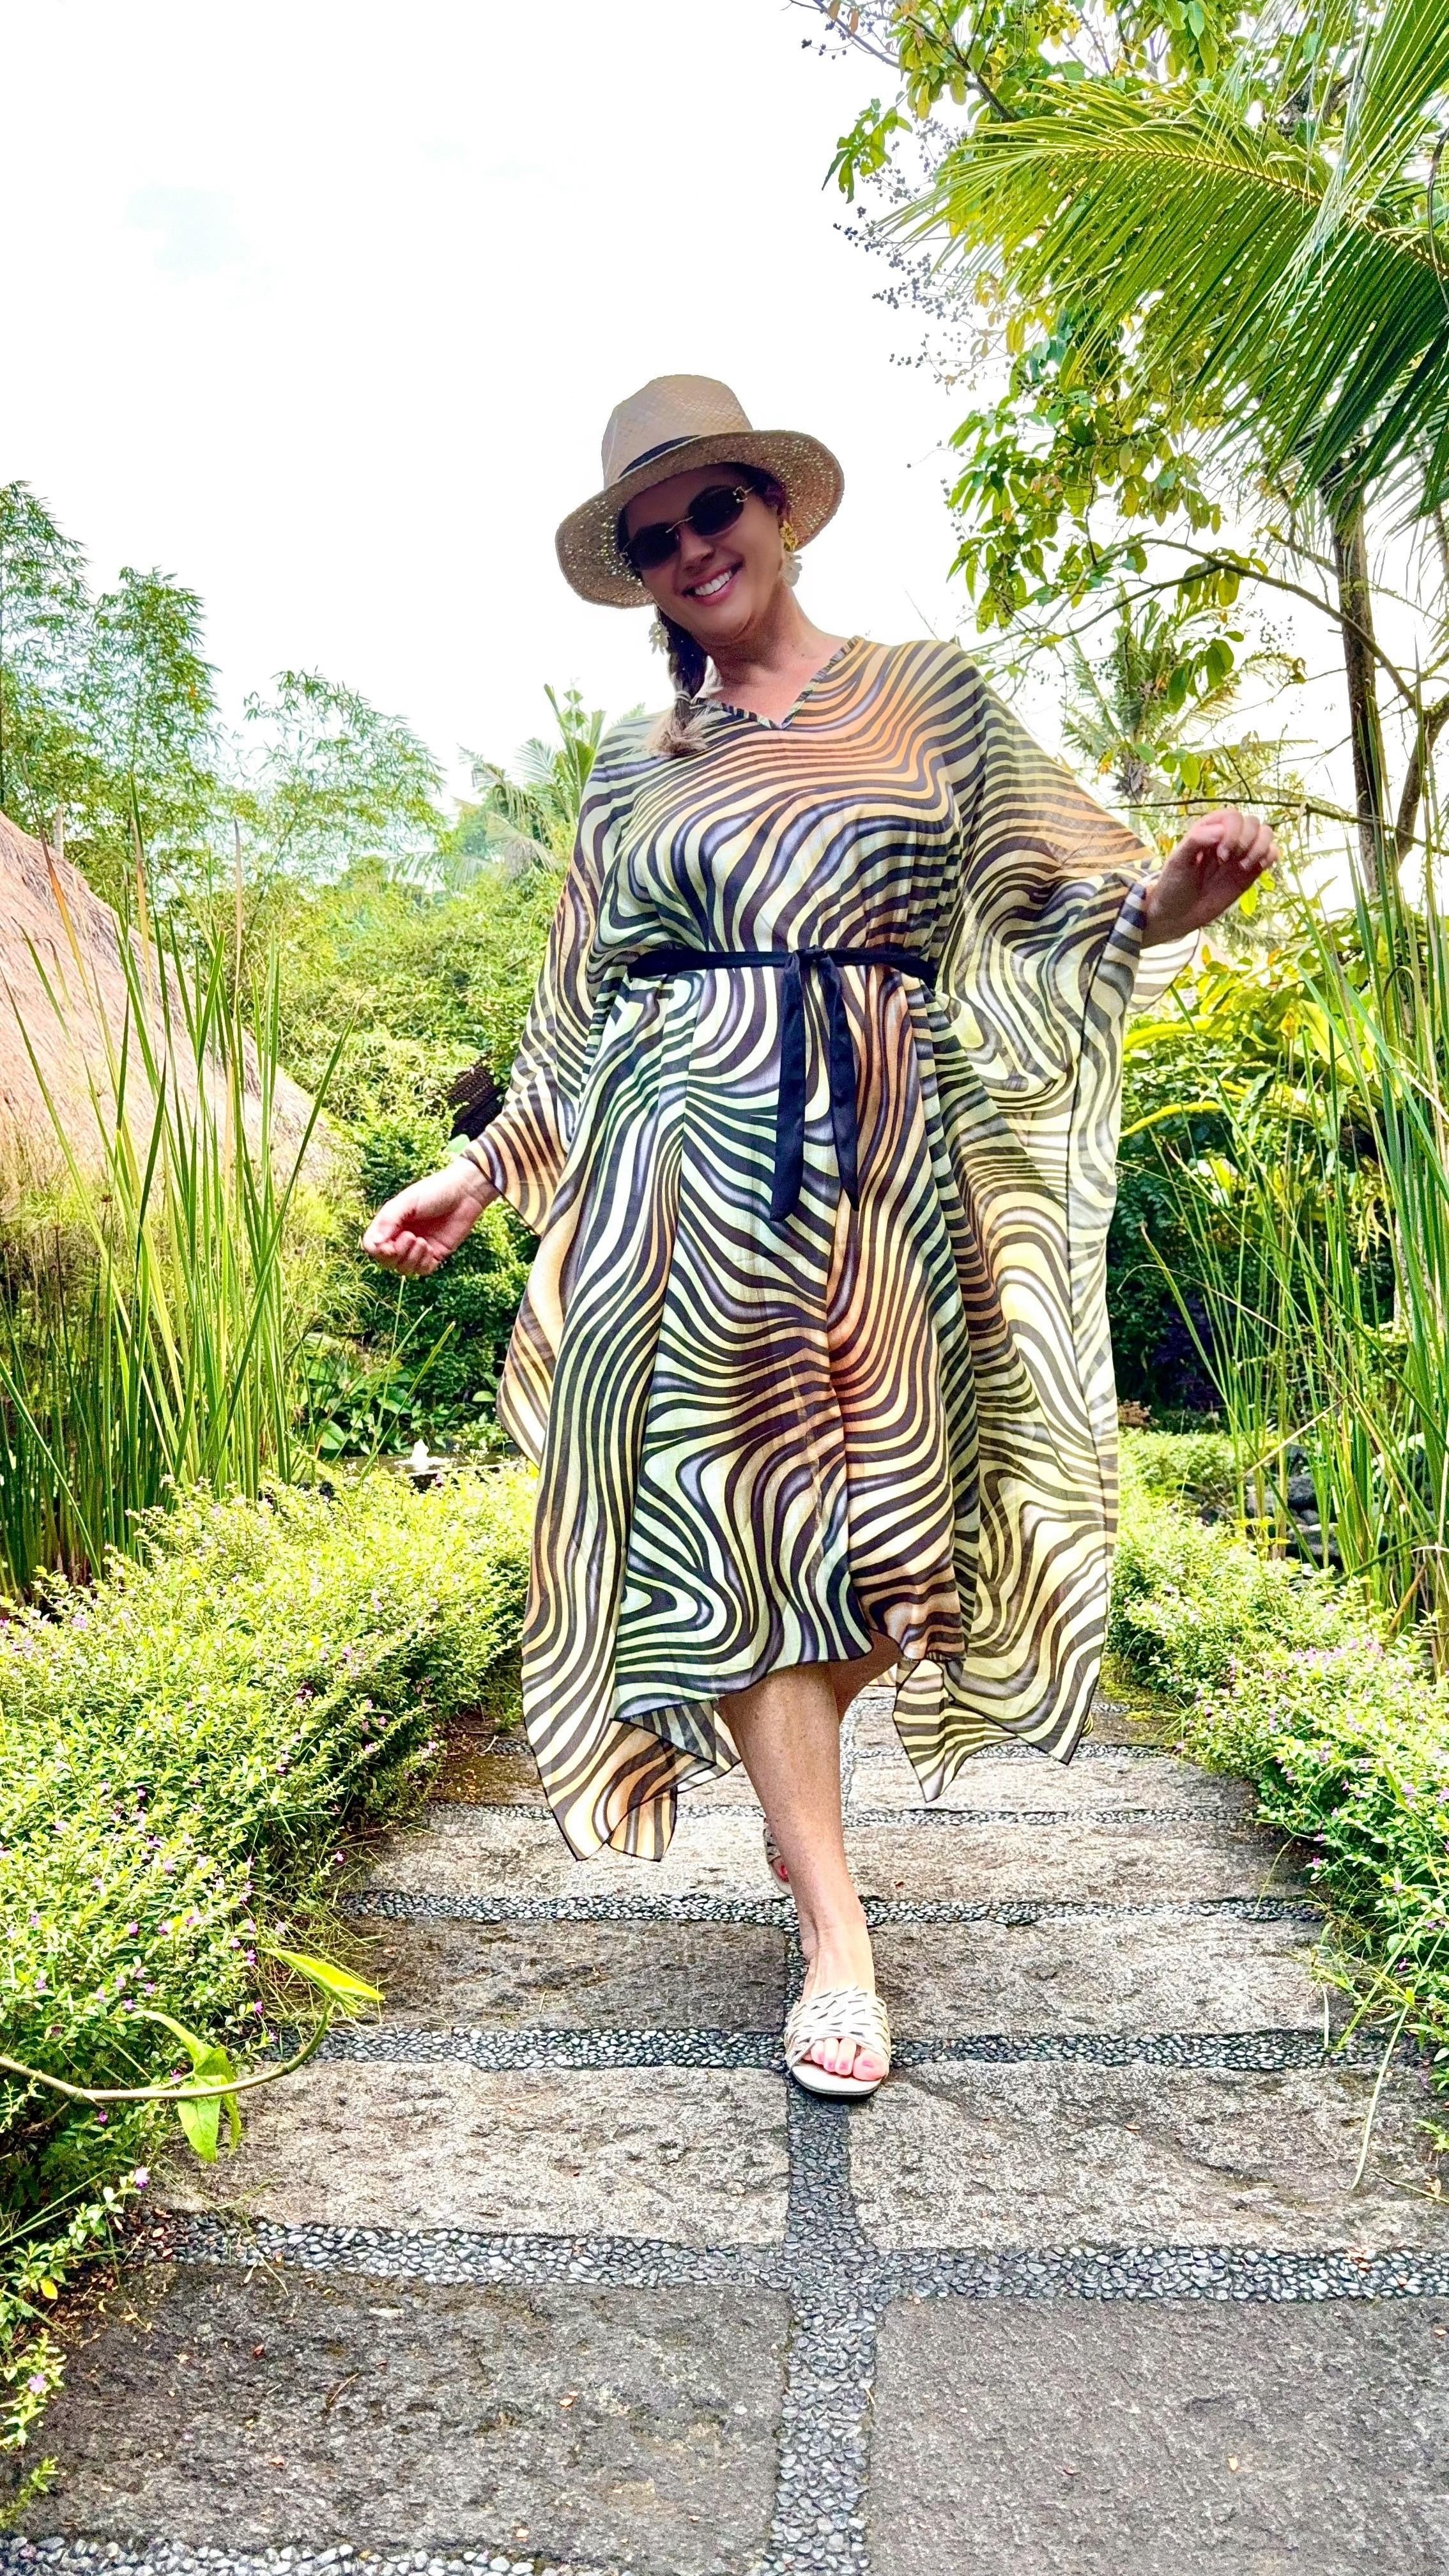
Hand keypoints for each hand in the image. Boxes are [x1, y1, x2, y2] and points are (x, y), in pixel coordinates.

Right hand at [361, 1157, 496, 1276]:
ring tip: (423, 1241)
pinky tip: (431, 1249)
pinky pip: (422, 1271)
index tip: (389, 1246)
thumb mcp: (407, 1201)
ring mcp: (417, 1248)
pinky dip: (424, 1264)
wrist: (466, 1193)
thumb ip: (388, 1220)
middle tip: (411, 1237)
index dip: (377, 1251)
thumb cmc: (434, 1191)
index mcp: (390, 1223)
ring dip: (411, 1258)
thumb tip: (374, 1243)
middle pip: (386, 1261)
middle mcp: (400, 1237)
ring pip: (403, 1269)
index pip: (372, 1246)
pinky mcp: (435, 1255)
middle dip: (396, 1255)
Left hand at [1141, 808, 1278, 947]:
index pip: (1233, 816)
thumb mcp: (1177, 861)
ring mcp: (1240, 854)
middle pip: (1252, 823)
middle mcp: (1228, 837)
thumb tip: (1220, 830)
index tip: (1220, 855)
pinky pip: (1272, 853)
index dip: (1233, 832)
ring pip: (1266, 834)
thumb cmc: (1173, 885)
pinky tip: (1258, 868)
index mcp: (1209, 829)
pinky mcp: (1251, 870)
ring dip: (1260, 847)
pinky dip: (1271, 857)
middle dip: (1245, 841)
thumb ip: (1195, 841)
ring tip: (1243, 866)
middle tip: (1226, 862)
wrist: (1178, 913)